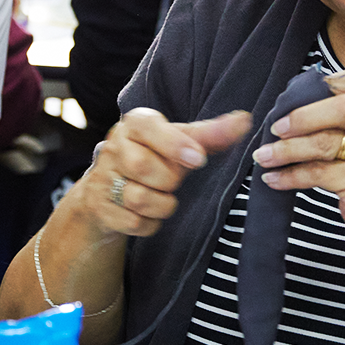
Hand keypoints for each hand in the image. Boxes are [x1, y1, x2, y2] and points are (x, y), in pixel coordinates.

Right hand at [72, 108, 251, 238]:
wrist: (110, 188)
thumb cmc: (155, 157)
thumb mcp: (180, 142)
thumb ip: (210, 134)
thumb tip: (245, 120)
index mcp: (135, 124)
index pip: (150, 128)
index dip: (174, 144)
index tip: (199, 159)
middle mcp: (114, 146)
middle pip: (146, 168)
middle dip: (169, 180)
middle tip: (171, 180)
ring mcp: (102, 177)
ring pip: (140, 198)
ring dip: (162, 205)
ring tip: (162, 197)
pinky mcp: (99, 206)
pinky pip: (134, 222)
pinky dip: (150, 223)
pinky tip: (148, 213)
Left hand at [250, 67, 344, 248]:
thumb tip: (296, 100)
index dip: (327, 82)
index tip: (298, 93)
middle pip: (341, 109)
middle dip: (301, 117)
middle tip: (276, 127)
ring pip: (323, 144)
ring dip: (285, 150)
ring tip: (263, 154)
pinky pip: (317, 174)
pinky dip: (289, 176)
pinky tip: (273, 177)